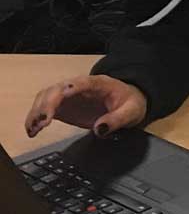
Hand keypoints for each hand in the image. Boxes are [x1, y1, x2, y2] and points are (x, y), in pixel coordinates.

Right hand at [25, 75, 147, 139]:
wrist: (128, 102)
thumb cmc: (130, 102)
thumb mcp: (132, 111)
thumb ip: (117, 120)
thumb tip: (100, 129)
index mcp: (98, 83)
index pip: (80, 83)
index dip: (68, 89)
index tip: (60, 98)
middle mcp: (78, 87)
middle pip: (57, 90)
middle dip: (47, 104)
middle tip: (43, 122)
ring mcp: (68, 96)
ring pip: (46, 98)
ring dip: (37, 112)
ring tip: (34, 129)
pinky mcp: (63, 107)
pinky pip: (45, 109)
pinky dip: (36, 119)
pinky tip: (32, 130)